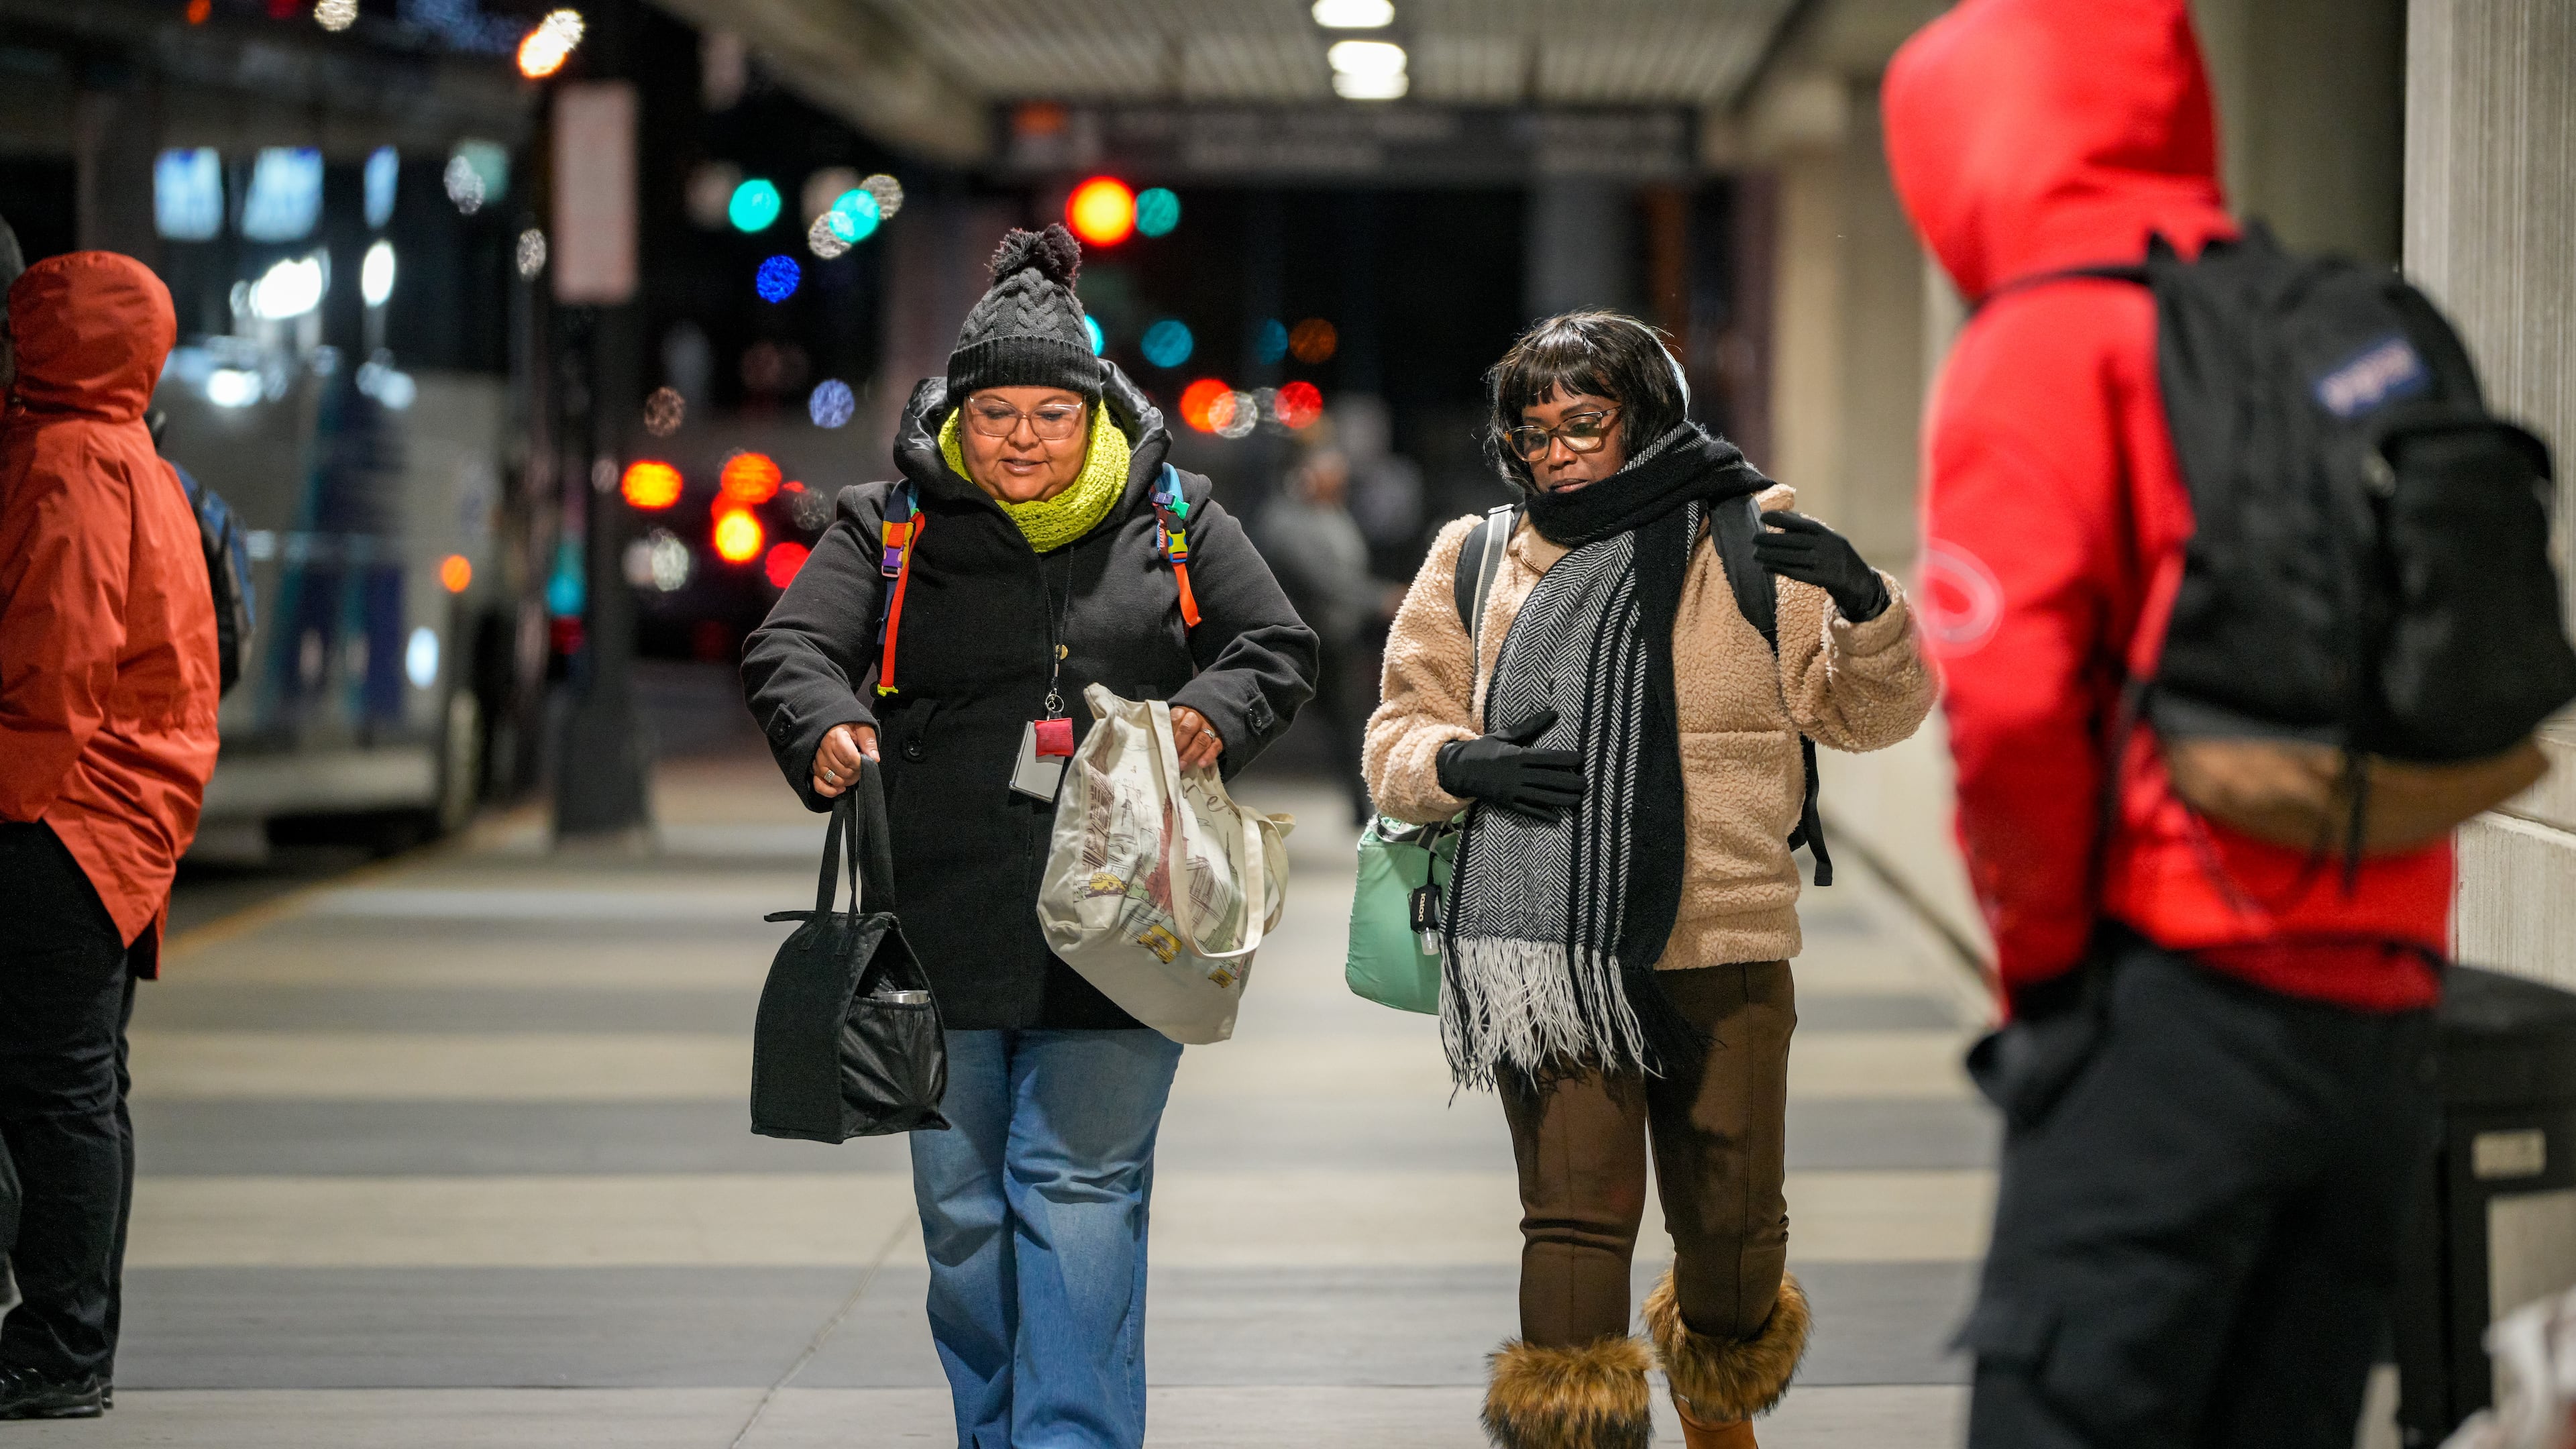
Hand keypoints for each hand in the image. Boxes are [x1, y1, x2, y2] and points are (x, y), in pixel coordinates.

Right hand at [811, 723, 878, 797]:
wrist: (832, 725)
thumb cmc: (848, 726)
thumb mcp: (862, 727)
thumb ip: (869, 741)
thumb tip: (874, 758)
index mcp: (835, 736)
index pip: (850, 758)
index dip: (860, 764)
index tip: (866, 762)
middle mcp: (824, 749)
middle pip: (843, 770)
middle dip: (856, 773)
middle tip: (861, 768)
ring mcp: (817, 760)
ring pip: (832, 778)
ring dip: (846, 781)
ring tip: (853, 774)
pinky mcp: (814, 769)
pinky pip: (818, 784)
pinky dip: (829, 790)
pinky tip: (840, 789)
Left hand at [1170, 706, 1223, 771]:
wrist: (1204, 725)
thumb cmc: (1181, 729)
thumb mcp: (1173, 725)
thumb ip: (1167, 733)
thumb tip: (1159, 748)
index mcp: (1183, 712)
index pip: (1176, 718)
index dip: (1171, 732)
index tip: (1164, 746)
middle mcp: (1196, 719)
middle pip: (1189, 728)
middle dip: (1180, 743)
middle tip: (1173, 757)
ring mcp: (1208, 729)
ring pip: (1202, 739)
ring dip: (1191, 753)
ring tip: (1183, 764)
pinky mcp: (1218, 740)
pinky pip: (1215, 747)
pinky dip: (1208, 756)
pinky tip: (1201, 764)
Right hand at [1436, 707, 1583, 818]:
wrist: (1457, 770)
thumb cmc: (1482, 749)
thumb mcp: (1504, 735)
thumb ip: (1529, 726)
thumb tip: (1553, 713)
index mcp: (1515, 756)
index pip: (1545, 758)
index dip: (1564, 759)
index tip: (1580, 759)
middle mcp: (1515, 774)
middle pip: (1547, 779)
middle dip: (1569, 782)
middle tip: (1586, 783)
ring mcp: (1510, 791)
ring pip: (1541, 797)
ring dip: (1562, 800)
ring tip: (1578, 800)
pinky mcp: (1506, 803)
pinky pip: (1527, 811)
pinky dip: (1543, 815)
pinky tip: (1558, 818)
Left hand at [1755, 511, 1888, 620]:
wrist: (1860, 582)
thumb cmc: (1838, 558)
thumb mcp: (1830, 540)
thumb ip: (1810, 532)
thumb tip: (1784, 523)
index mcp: (1827, 534)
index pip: (1801, 523)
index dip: (1782, 519)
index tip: (1763, 516)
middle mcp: (1826, 546)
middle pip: (1793, 541)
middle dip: (1771, 539)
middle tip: (1753, 537)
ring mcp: (1824, 563)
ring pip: (1792, 557)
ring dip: (1771, 555)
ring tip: (1755, 553)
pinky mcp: (1822, 579)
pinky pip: (1796, 573)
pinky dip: (1779, 569)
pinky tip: (1766, 567)